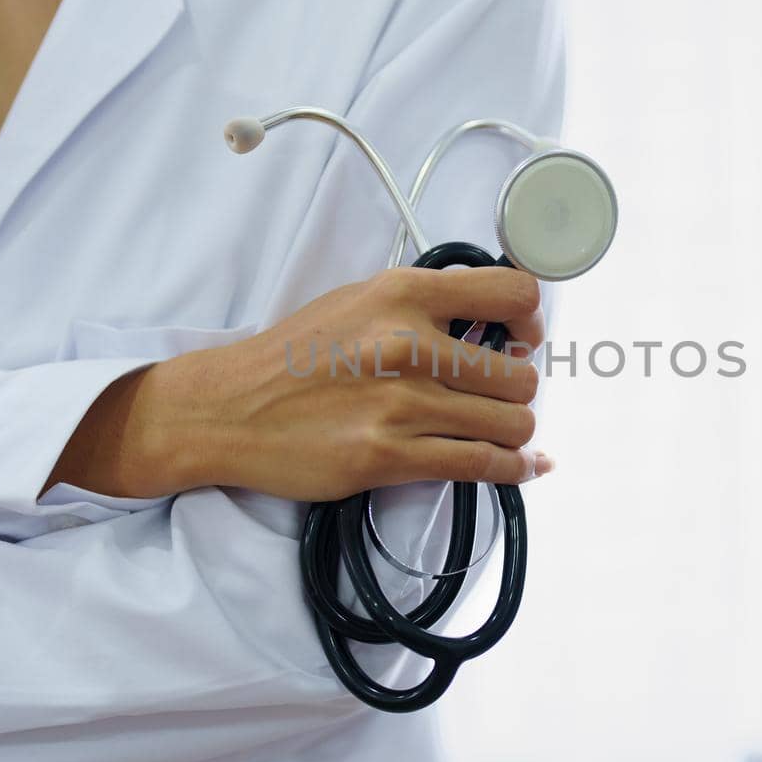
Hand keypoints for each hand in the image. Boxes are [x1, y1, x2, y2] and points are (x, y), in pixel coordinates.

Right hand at [46, 267, 551, 501]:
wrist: (230, 409)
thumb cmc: (293, 356)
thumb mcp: (357, 301)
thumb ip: (421, 304)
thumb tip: (489, 320)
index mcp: (403, 294)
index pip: (512, 293)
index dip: (531, 320)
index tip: (524, 337)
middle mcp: (409, 344)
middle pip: (520, 373)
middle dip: (517, 389)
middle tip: (494, 396)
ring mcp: (402, 404)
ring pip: (511, 422)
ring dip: (512, 430)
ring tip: (493, 430)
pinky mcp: (391, 456)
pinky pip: (484, 465)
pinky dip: (514, 468)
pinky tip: (522, 466)